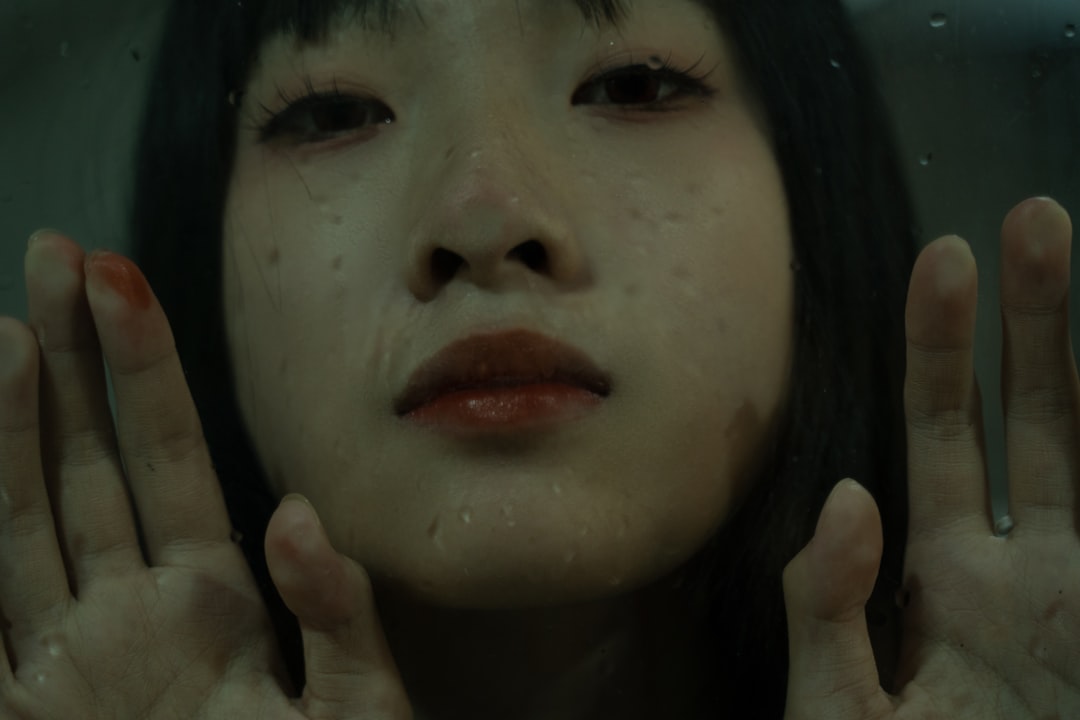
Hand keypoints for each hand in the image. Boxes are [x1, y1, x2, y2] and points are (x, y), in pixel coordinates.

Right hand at [0, 233, 411, 718]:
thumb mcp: (355, 709)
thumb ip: (336, 614)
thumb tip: (296, 512)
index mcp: (216, 598)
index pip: (169, 456)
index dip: (141, 367)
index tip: (117, 277)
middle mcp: (134, 612)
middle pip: (91, 464)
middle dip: (69, 361)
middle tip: (49, 252)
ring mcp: (70, 664)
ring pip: (24, 521)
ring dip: (9, 431)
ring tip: (1, 331)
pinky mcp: (25, 717)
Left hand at [781, 197, 1079, 717]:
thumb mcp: (837, 716)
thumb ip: (827, 615)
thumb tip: (849, 497)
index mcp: (947, 583)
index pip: (946, 437)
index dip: (947, 349)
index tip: (947, 257)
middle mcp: (1028, 578)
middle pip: (1039, 423)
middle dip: (1040, 323)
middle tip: (1035, 214)